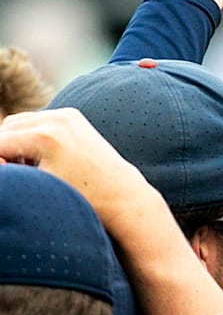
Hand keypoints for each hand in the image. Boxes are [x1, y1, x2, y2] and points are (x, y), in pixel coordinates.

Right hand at [0, 109, 147, 223]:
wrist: (119, 193)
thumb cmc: (76, 200)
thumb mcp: (36, 186)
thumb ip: (10, 171)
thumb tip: (4, 159)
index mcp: (44, 137)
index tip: (11, 178)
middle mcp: (56, 119)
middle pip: (5, 128)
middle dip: (4, 149)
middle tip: (15, 172)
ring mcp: (66, 114)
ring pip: (19, 122)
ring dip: (14, 141)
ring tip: (27, 166)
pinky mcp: (72, 116)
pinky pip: (37, 120)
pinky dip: (30, 135)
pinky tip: (40, 157)